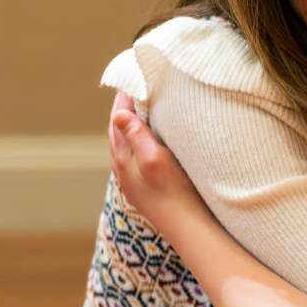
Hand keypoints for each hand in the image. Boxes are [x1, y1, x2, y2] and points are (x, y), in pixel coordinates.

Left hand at [107, 92, 207, 226]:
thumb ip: (136, 136)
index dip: (123, 97)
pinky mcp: (145, 187)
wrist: (188, 230)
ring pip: (126, 143)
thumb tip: (117, 114)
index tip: (131, 76)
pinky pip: (136, 155)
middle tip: (136, 86)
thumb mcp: (155, 159)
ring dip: (132, 124)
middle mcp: (124, 168)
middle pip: (119, 130)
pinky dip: (140, 139)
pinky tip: (151, 140)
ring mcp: (134, 179)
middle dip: (125, 108)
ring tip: (143, 108)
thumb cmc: (174, 192)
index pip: (117, 119)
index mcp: (123, 158)